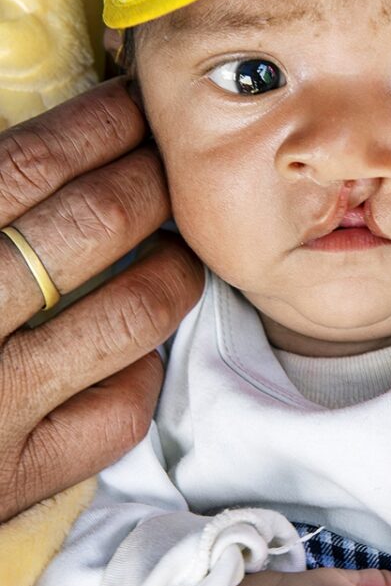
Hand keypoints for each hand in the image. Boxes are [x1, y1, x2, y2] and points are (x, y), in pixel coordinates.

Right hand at [0, 79, 203, 520]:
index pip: (27, 168)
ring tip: (175, 252)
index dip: (93, 129)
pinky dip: (140, 372)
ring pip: (129, 314)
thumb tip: (44, 156)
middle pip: (93, 225)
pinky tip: (133, 352)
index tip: (129, 109)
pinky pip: (117, 413)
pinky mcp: (21, 475)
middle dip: (149, 182)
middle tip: (165, 168)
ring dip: (171, 271)